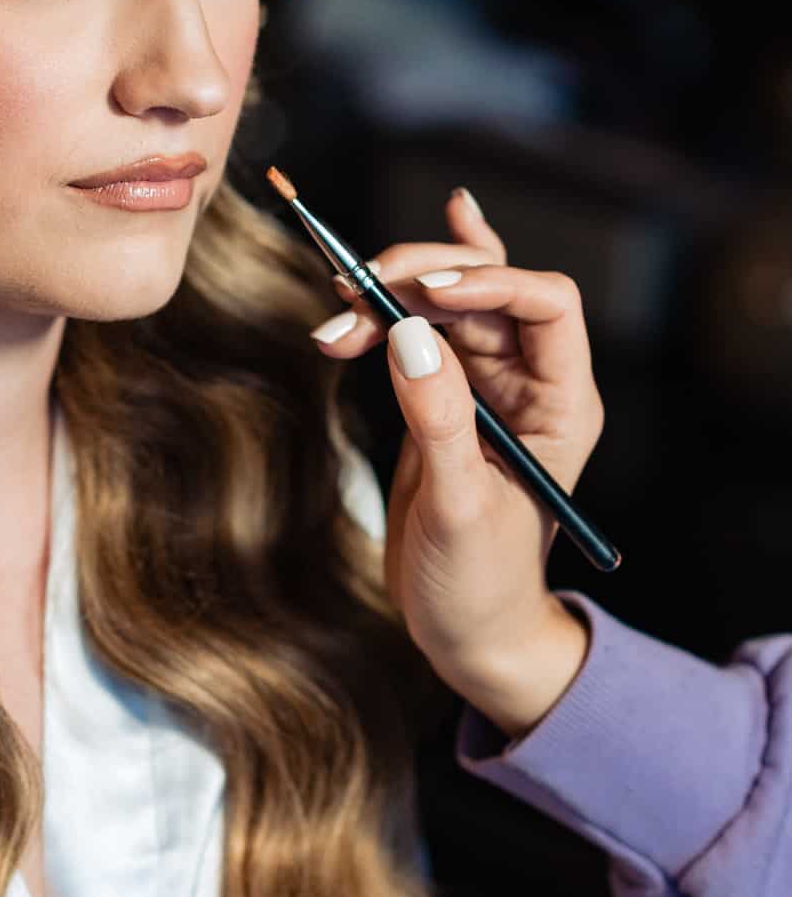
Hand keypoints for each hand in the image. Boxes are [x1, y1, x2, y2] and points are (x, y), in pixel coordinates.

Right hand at [312, 188, 604, 735]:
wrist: (467, 632)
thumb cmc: (481, 584)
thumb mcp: (458, 505)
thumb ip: (439, 420)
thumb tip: (407, 337)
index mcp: (562, 404)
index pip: (545, 304)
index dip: (488, 282)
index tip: (420, 296)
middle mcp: (530, 385)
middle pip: (486, 290)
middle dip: (421, 278)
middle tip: (356, 289)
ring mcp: (485, 389)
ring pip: (445, 306)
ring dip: (388, 297)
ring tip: (334, 313)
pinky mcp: (443, 401)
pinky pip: (423, 334)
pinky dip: (393, 304)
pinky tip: (384, 265)